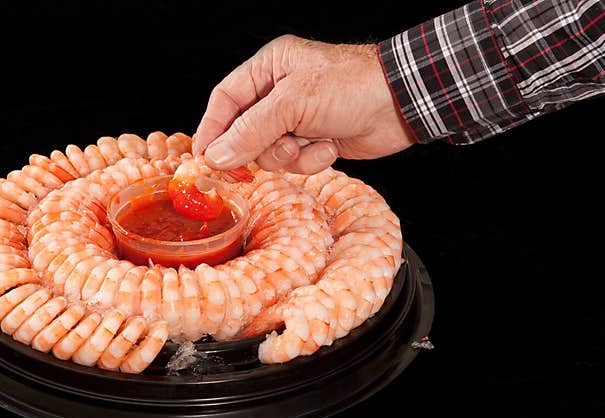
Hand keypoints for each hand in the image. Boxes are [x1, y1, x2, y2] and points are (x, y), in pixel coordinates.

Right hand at [193, 36, 415, 173]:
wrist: (399, 104)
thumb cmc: (352, 86)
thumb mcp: (293, 104)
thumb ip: (251, 130)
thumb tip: (216, 155)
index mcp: (269, 68)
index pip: (224, 101)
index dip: (212, 130)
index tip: (204, 158)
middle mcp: (278, 92)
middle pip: (244, 132)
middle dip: (259, 147)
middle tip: (274, 150)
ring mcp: (296, 118)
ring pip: (268, 152)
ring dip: (289, 155)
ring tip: (309, 143)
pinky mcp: (313, 140)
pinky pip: (295, 162)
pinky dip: (310, 160)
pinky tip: (329, 146)